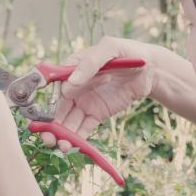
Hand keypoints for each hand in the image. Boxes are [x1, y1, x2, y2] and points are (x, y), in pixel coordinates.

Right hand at [41, 36, 158, 152]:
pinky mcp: (96, 114)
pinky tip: (71, 146)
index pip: (57, 86)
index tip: (45, 114)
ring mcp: (85, 102)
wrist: (150, 70)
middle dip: (51, 124)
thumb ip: (89, 64)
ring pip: (69, 121)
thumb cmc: (128, 53)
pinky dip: (77, 138)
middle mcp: (75, 87)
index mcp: (73, 68)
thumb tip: (71, 82)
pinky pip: (84, 128)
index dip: (50, 101)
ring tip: (60, 146)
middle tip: (48, 137)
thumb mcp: (109, 49)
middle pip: (58, 108)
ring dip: (62, 134)